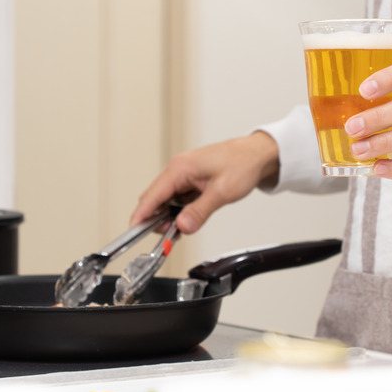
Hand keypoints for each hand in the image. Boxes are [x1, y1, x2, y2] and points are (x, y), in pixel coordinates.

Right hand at [130, 131, 278, 233]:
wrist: (258, 154)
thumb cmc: (242, 164)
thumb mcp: (222, 192)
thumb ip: (200, 211)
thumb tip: (182, 226)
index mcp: (180, 168)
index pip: (152, 195)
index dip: (141, 215)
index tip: (134, 231)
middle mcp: (178, 170)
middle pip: (155, 199)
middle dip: (158, 220)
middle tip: (169, 236)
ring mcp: (184, 175)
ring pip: (167, 201)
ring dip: (170, 216)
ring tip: (184, 228)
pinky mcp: (191, 181)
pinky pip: (178, 199)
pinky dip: (180, 211)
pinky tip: (190, 219)